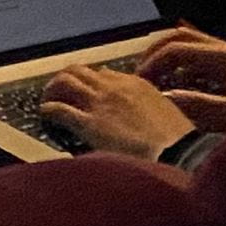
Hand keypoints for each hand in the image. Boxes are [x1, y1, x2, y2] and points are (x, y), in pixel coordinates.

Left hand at [40, 63, 195, 158]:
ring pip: (64, 82)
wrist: (177, 153)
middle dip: (66, 79)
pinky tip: (45, 116)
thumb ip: (149, 106)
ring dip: (52, 90)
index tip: (87, 91)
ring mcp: (99, 103)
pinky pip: (59, 109)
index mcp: (135, 83)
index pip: (103, 73)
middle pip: (79, 71)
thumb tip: (139, 109)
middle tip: (61, 92)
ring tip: (48, 100)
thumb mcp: (168, 113)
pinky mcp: (88, 123)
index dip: (91, 81)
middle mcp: (113, 87)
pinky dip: (48, 110)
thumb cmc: (179, 140)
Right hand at [133, 27, 225, 132]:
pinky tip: (182, 88)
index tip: (138, 83)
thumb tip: (165, 100)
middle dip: (154, 53)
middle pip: (178, 36)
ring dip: (169, 59)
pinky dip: (184, 67)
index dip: (152, 64)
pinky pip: (202, 58)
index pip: (175, 49)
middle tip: (139, 76)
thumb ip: (201, 106)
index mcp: (225, 57)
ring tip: (156, 82)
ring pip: (190, 44)